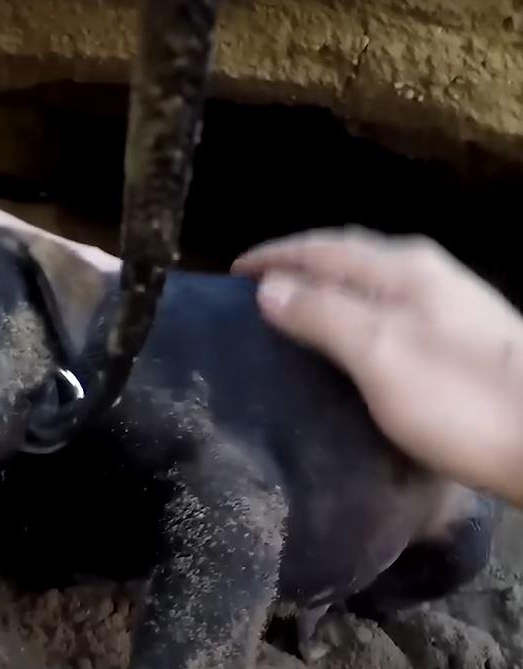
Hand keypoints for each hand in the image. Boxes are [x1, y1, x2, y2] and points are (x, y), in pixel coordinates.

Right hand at [232, 227, 522, 504]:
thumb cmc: (459, 397)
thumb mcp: (378, 352)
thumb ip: (322, 314)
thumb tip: (269, 287)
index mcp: (403, 269)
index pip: (324, 246)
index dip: (276, 256)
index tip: (233, 273)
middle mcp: (427, 276)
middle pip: (350, 259)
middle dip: (300, 268)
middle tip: (257, 293)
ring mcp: (449, 307)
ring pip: (371, 286)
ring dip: (328, 293)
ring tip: (291, 318)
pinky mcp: (461, 342)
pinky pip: (388, 313)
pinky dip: (353, 318)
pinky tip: (349, 346)